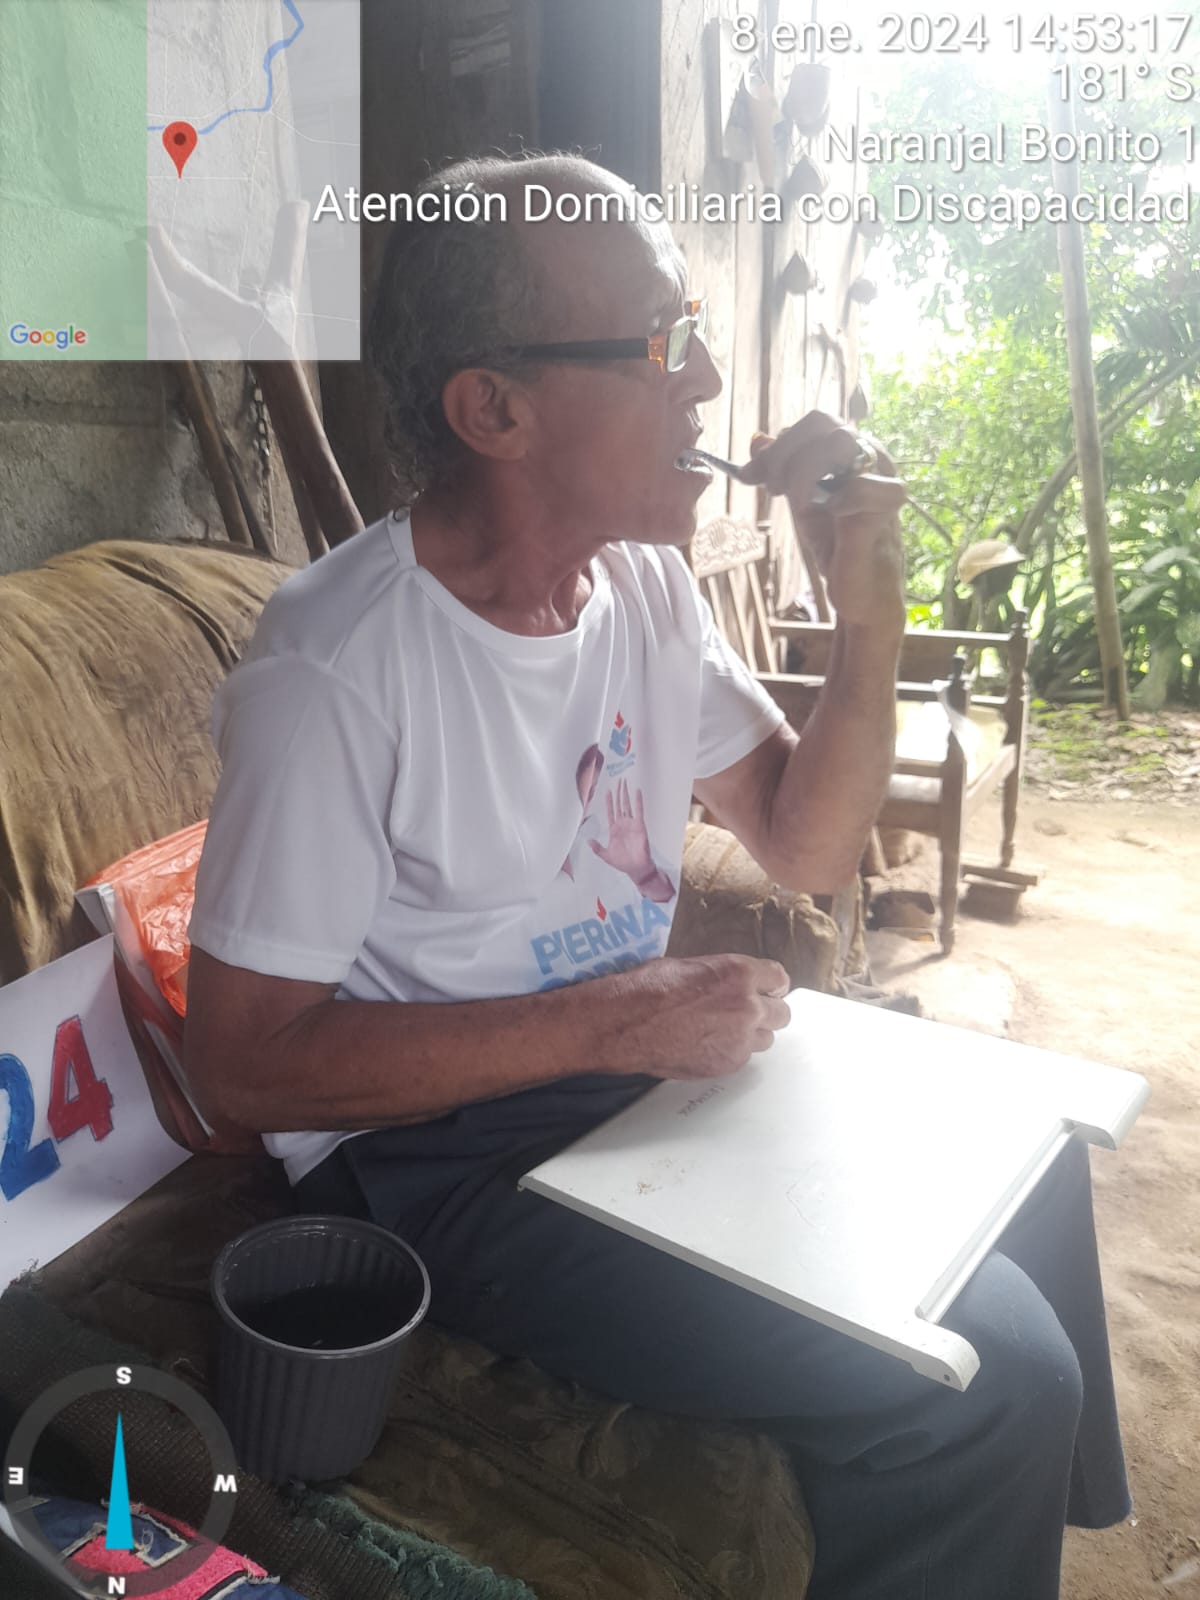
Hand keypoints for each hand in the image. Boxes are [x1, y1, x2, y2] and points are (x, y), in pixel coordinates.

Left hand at [589, 781, 674, 900]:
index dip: (609, 802)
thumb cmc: (623, 863)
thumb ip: (597, 848)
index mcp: (614, 830)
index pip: (611, 812)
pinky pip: (639, 811)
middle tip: (619, 781)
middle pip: (620, 805)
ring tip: (625, 782)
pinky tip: (637, 791)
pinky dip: (638, 801)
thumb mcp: (606, 855)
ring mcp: (631, 824)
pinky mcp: (640, 826)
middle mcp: (623, 824)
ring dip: (626, 794)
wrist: (636, 868)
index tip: (607, 791)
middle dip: (619, 793)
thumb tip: (588, 841)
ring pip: (628, 805)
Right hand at [610, 954, 791, 1079]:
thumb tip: (732, 984)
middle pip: (782, 1014)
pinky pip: (743, 1057)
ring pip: (766, 1039)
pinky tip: (708, 1044)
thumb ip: (725, 977)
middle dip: (768, 1011)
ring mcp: (740, 1040)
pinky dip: (731, 1052)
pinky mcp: (728, 1064)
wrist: (627, 1024)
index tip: (767, 989)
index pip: (779, 978)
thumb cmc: (650, 987)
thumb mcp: (693, 965)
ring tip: (724, 1030)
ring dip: (751, 1034)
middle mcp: (748, 1007)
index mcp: (740, 974)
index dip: (771, 985)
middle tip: (747, 1012)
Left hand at [745, 411, 907, 631]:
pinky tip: (832, 516)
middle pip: (822, 423)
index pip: (812, 423)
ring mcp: (882, 477)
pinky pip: (859, 486)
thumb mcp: (800, 500)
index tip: (751, 476)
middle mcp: (871, 455)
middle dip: (784, 454)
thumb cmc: (836, 545)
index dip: (777, 445)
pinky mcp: (887, 507)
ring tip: (797, 504)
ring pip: (839, 441)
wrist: (860, 591)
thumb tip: (757, 440)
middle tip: (773, 490)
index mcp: (852, 449)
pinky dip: (836, 499)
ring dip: (804, 471)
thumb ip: (782, 469)